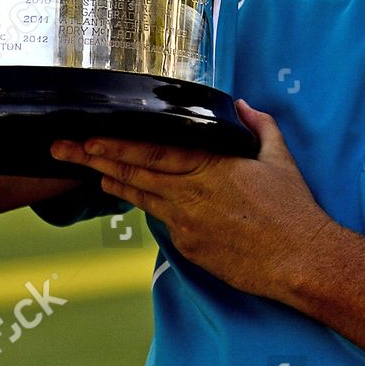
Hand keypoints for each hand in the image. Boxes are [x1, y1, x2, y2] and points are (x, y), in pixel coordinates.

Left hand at [51, 101, 334, 299]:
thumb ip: (258, 126)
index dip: (117, 145)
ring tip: (91, 173)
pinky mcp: (191, 250)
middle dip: (94, 160)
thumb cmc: (293, 207)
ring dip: (115, 185)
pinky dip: (154, 210)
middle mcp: (190, 194)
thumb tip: (242, 105)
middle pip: (133, 174)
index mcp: (209, 166)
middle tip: (63, 150)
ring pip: (142, 199)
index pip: (152, 152)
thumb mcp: (279, 157)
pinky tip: (142, 203)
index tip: (90, 137)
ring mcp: (187, 225)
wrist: (301, 260)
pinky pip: (167, 224)